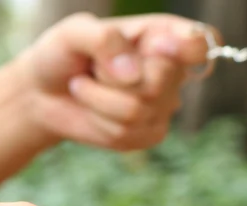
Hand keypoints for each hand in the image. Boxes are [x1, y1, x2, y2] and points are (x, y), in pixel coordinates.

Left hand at [19, 13, 217, 150]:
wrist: (45, 94)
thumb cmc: (63, 54)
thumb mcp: (74, 31)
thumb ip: (104, 41)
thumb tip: (133, 74)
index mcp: (161, 35)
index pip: (200, 40)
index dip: (190, 47)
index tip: (160, 47)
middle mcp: (170, 72)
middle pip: (161, 81)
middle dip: (117, 77)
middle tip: (96, 68)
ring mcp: (163, 106)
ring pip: (138, 110)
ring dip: (99, 99)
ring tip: (87, 87)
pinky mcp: (151, 134)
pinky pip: (128, 132)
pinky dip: (100, 120)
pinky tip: (94, 110)